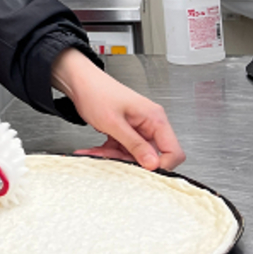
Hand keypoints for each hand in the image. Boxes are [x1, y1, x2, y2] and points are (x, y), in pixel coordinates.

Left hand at [53, 49, 184, 170]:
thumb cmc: (96, 92)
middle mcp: (149, 123)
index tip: (144, 171)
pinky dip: (109, 151)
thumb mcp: (114, 123)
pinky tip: (96, 149)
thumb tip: (153, 164)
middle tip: (111, 157)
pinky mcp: (126, 131)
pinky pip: (122, 149)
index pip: (173, 150)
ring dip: (115, 156)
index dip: (162, 165)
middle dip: (129, 161)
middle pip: (151, 156)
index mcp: (154, 118)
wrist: (79, 82)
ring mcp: (138, 128)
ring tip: (98, 151)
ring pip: (134, 155)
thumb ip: (135, 145)